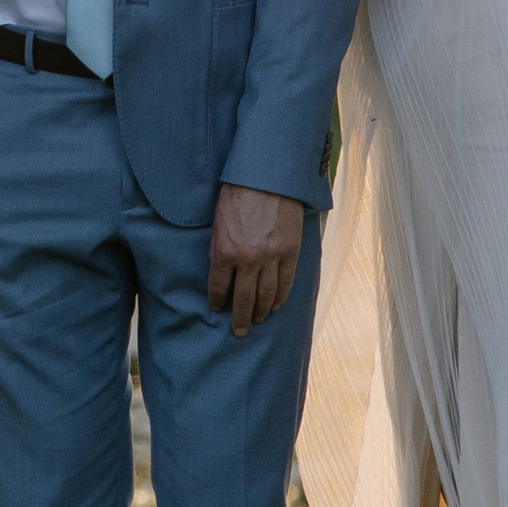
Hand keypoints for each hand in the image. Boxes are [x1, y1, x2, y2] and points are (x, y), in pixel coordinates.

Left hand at [207, 184, 302, 335]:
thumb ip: (219, 248)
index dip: (217, 301)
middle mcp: (248, 259)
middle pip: (243, 299)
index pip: (218, 287)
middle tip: (238, 331)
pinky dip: (279, 298)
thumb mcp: (219, 221)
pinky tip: (274, 307)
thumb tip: (220, 272)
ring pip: (265, 296)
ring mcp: (272, 257)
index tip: (217, 308)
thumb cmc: (238, 193)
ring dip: (260, 312)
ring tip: (255, 321)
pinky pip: (285, 283)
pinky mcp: (290, 252)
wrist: (268, 175)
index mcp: (225, 251)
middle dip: (239, 318)